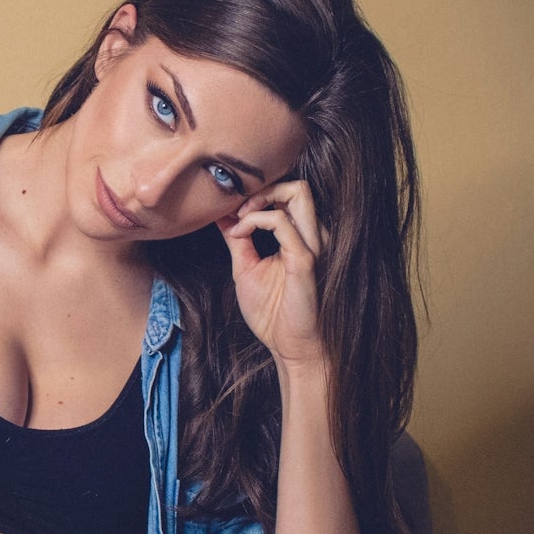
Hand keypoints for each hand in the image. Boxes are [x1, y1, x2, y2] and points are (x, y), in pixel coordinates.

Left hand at [216, 179, 328, 368]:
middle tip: (236, 211)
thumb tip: (222, 216)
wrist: (291, 348)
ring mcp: (312, 245)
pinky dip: (255, 220)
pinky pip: (281, 222)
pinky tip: (239, 235)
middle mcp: (312, 236)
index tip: (229, 210)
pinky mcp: (305, 259)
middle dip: (261, 188)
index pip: (286, 194)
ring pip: (298, 192)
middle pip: (297, 185)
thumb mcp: (246, 268)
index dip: (255, 193)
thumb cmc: (274, 313)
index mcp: (301, 237)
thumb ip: (237, 240)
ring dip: (261, 198)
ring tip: (239, 219)